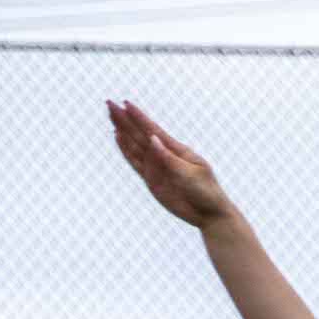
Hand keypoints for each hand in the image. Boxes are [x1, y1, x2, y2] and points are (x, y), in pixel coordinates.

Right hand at [107, 101, 233, 225]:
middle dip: (125, 119)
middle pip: (140, 134)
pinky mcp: (151, 179)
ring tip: (111, 116)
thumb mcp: (190, 174)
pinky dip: (125, 150)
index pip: (154, 130)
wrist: (208, 214)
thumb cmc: (206, 192)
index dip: (139, 117)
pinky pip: (135, 162)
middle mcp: (164, 155)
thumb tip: (152, 138)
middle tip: (109, 103)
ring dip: (122, 130)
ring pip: (135, 145)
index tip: (126, 104)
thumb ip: (169, 158)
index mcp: (178, 150)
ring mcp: (156, 167)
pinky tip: (118, 137)